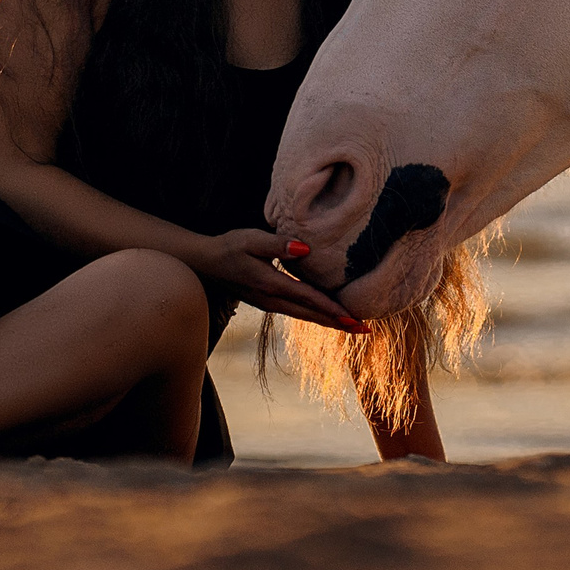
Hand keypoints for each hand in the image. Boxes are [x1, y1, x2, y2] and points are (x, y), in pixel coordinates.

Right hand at [195, 229, 368, 332]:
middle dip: (340, 323)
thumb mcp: (250, 239)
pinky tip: (327, 315)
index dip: (333, 309)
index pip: (309, 299)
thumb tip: (305, 248)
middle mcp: (273, 300)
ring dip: (330, 322)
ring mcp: (270, 304)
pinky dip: (316, 315)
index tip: (355, 318)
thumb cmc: (227, 247)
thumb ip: (277, 244)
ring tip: (353, 326)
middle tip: (366, 330)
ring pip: (306, 316)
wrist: (203, 264)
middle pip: (312, 315)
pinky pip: (298, 312)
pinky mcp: (268, 302)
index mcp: (272, 285)